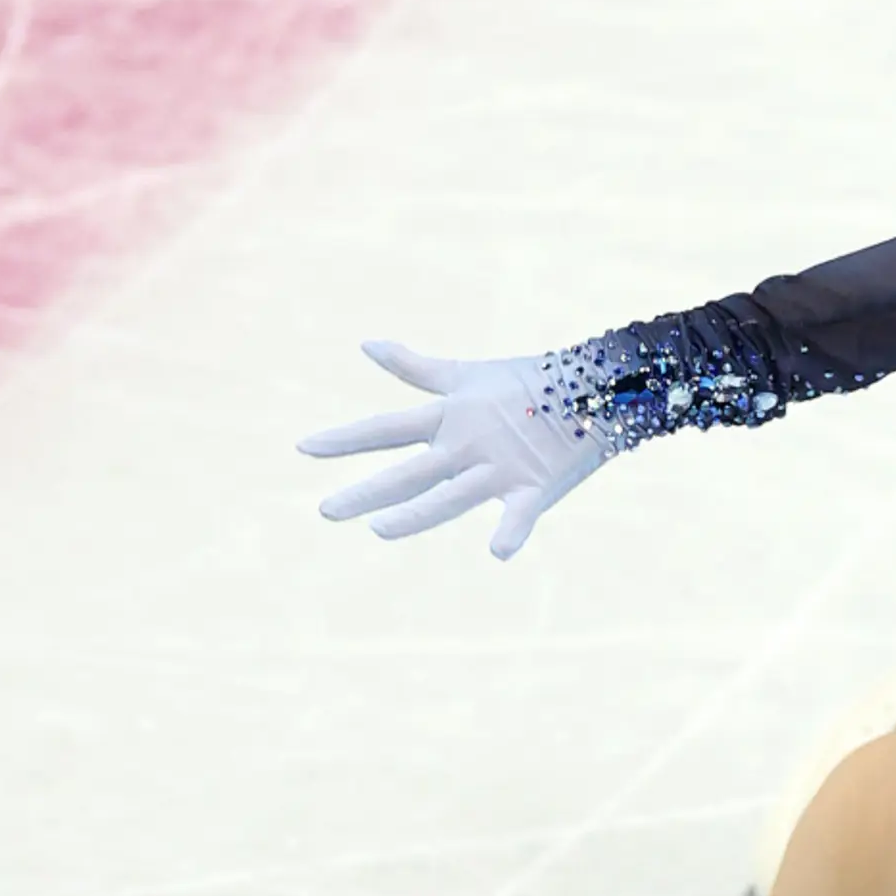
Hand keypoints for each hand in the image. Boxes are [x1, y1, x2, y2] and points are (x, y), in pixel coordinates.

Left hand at [300, 341, 613, 559]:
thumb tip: (366, 343)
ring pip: (451, 496)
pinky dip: (512, 531)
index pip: (387, 428)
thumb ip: (413, 367)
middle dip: (367, 490)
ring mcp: (500, 468)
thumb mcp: (464, 375)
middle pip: (409, 471)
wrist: (593, 389)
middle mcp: (467, 445)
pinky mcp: (535, 488)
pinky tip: (497, 552)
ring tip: (379, 530)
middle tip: (325, 512)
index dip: (345, 438)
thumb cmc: (523, 382)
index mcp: (449, 418)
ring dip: (417, 514)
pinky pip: (521, 514)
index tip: (302, 448)